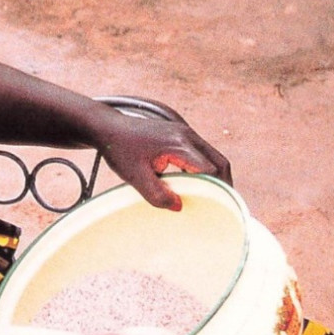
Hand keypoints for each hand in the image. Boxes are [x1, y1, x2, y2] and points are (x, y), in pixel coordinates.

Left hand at [94, 106, 231, 210]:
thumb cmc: (120, 150)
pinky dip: (207, 169)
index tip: (216, 206)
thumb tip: (179, 206)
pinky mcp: (182, 135)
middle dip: (224, 184)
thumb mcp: (134, 177)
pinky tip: (198, 184)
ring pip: (214, 156)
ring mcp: (186, 133)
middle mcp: (187, 135)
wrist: (109, 128)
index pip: (208, 169)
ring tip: (213, 197)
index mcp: (178, 144)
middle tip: (222, 205)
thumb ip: (156, 194)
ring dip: (217, 176)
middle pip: (219, 161)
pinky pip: (203, 153)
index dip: (215, 189)